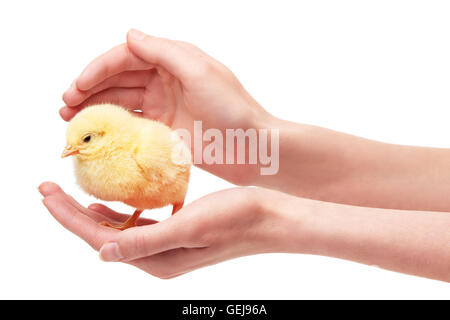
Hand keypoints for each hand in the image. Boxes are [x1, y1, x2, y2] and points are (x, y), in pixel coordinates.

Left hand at [38, 182, 297, 278]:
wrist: (269, 218)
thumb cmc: (235, 219)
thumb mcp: (189, 229)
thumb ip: (145, 243)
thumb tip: (103, 253)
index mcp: (157, 259)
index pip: (98, 238)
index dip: (68, 216)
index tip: (45, 191)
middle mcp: (157, 256)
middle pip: (101, 234)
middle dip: (71, 213)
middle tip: (47, 188)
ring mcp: (166, 246)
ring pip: (115, 230)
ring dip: (90, 212)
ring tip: (69, 193)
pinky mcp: (175, 233)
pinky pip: (136, 224)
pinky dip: (117, 212)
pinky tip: (110, 201)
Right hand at [61, 29, 272, 184]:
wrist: (252, 148)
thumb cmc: (233, 108)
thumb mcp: (199, 72)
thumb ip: (163, 51)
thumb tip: (129, 34)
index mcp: (173, 61)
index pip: (126, 57)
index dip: (98, 69)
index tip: (77, 86)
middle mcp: (165, 80)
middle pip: (118, 80)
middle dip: (89, 89)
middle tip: (65, 106)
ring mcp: (163, 107)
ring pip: (121, 103)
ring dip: (95, 109)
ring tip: (69, 120)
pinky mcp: (164, 132)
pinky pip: (131, 126)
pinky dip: (112, 128)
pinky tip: (94, 134)